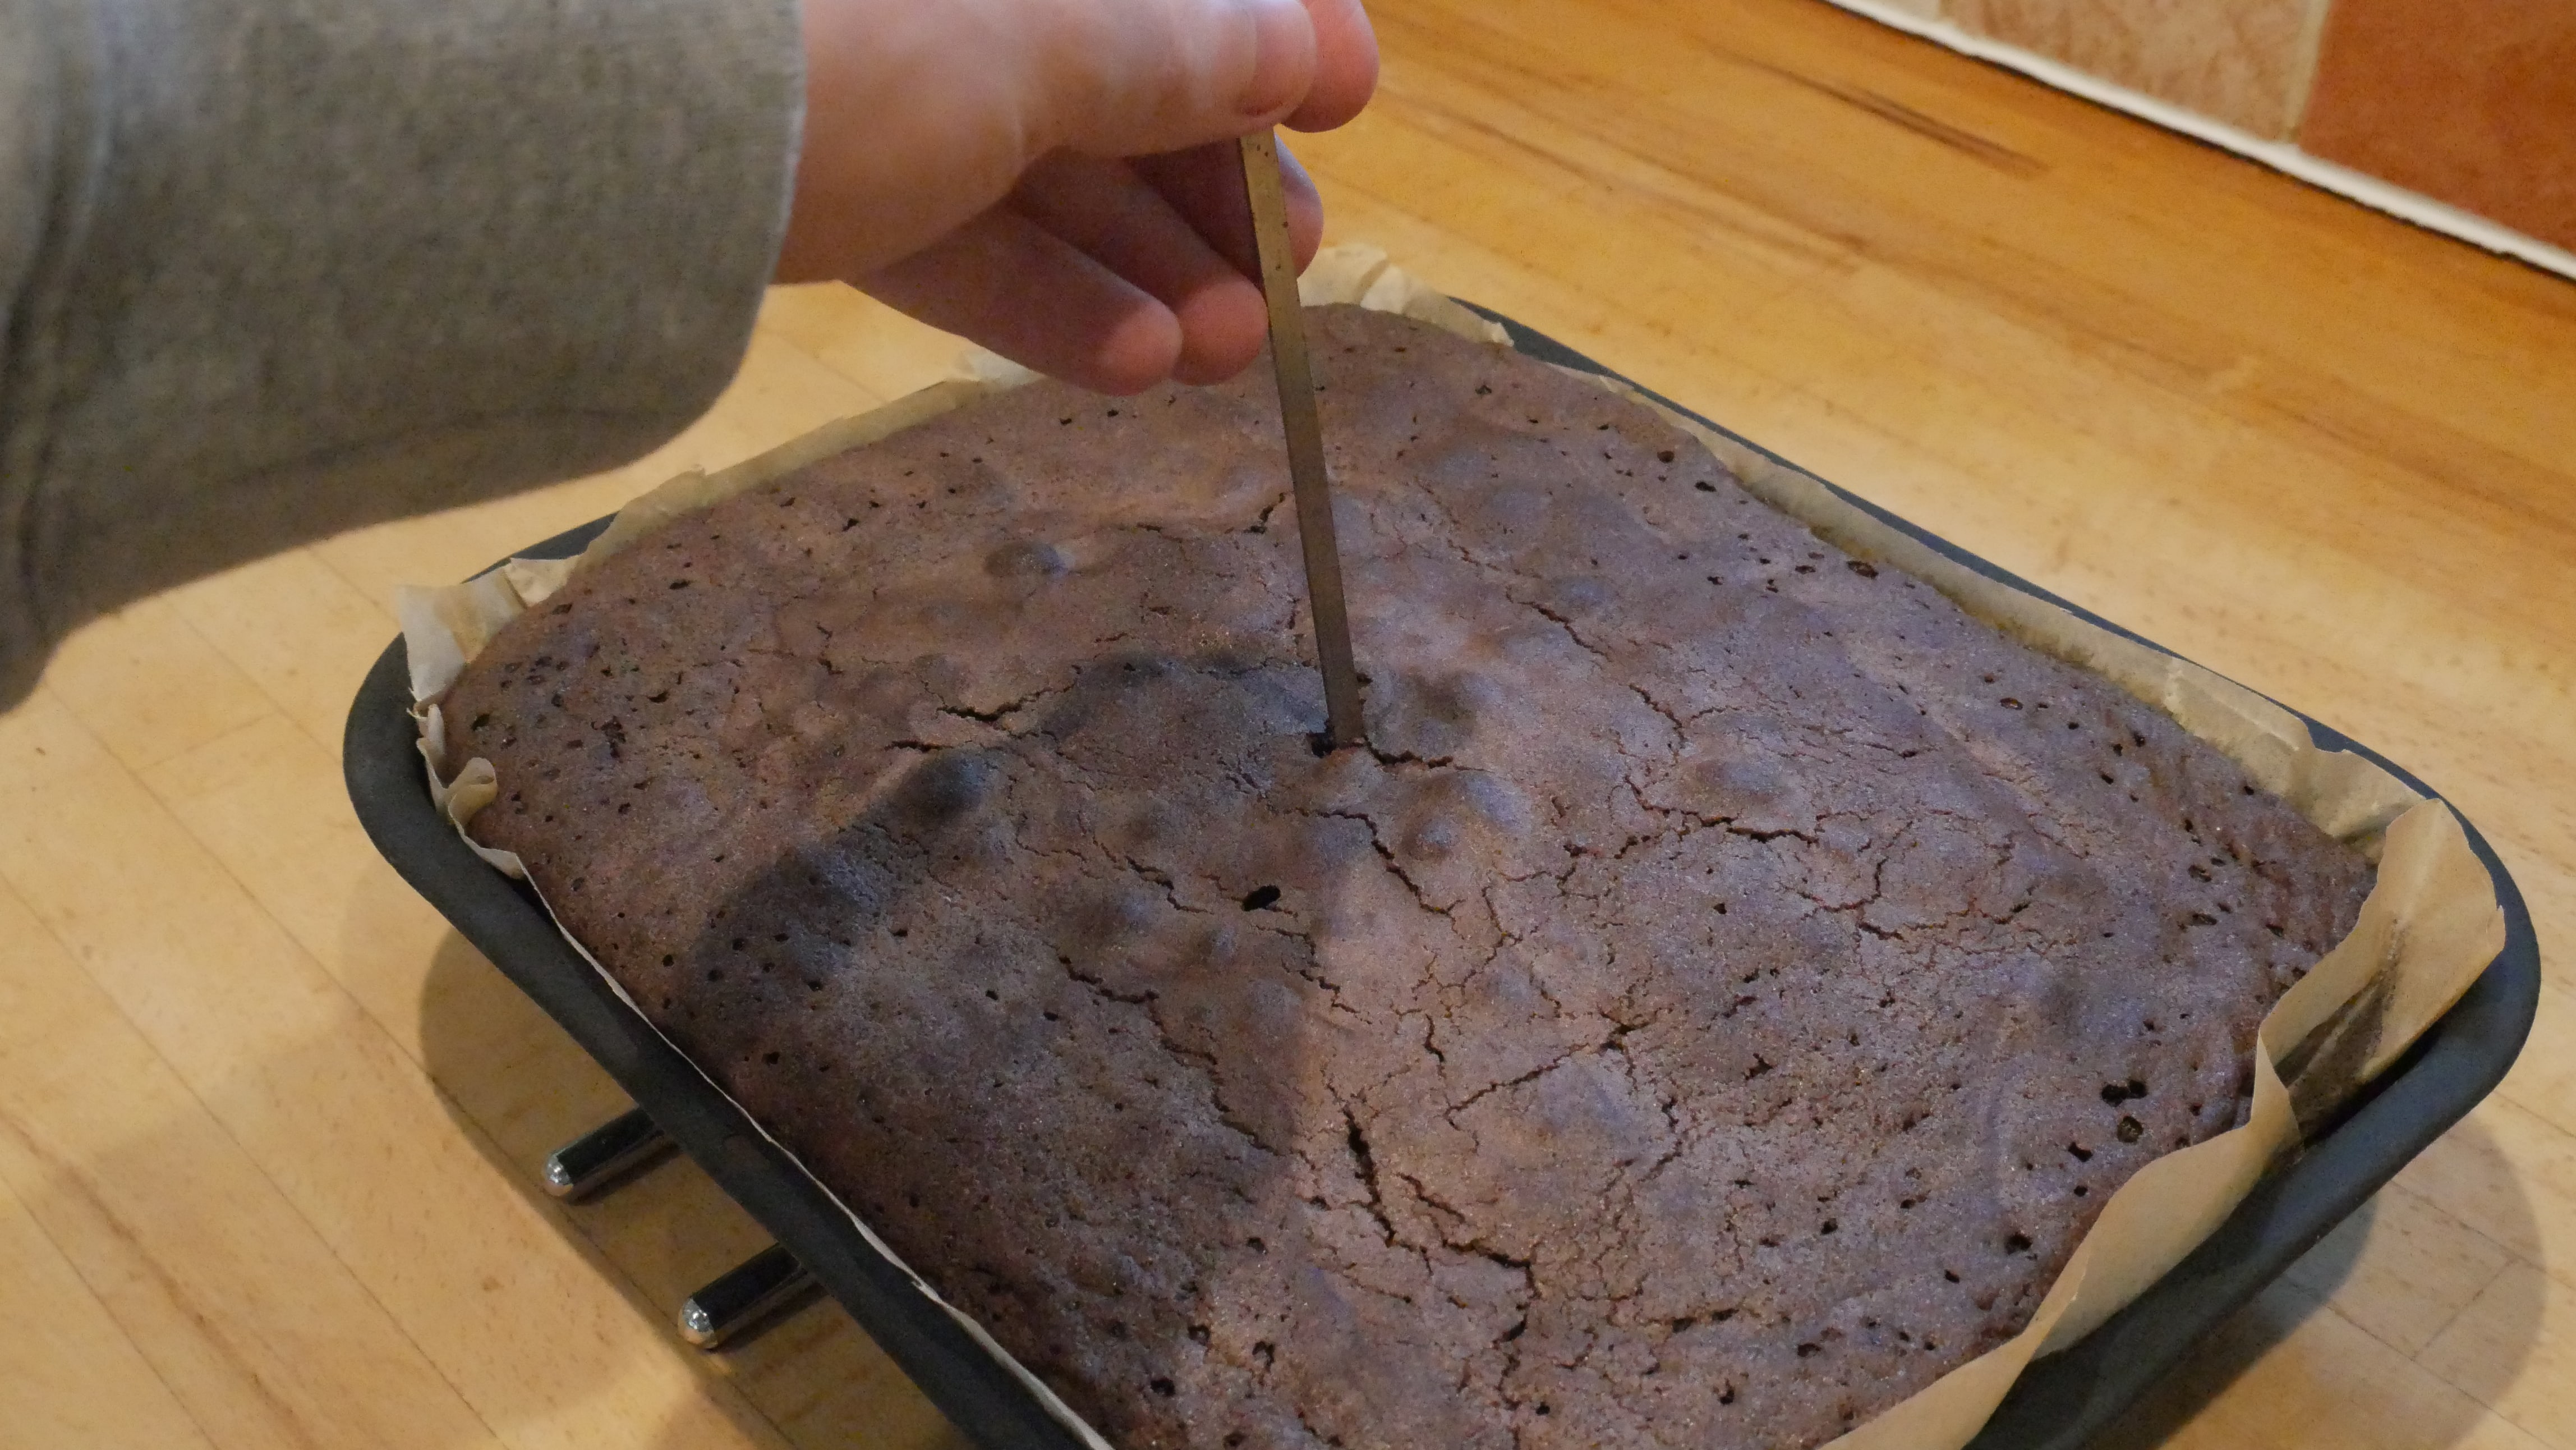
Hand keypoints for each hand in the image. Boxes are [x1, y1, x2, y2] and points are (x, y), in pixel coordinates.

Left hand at [778, 0, 1377, 393]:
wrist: (575, 134)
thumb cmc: (840, 40)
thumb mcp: (1038, 45)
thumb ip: (1177, 53)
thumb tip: (1313, 50)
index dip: (1266, 24)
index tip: (1349, 98)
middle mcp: (935, 3)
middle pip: (1102, 69)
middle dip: (1206, 182)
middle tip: (1287, 275)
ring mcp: (862, 82)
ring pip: (1029, 168)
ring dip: (1139, 268)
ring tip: (1225, 356)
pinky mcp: (806, 182)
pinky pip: (944, 232)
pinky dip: (1034, 296)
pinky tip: (1128, 367)